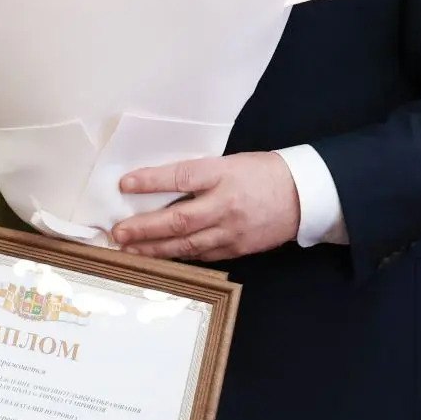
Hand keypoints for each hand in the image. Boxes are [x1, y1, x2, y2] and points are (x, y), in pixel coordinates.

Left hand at [110, 152, 300, 261]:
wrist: (302, 196)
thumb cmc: (262, 173)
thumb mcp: (230, 162)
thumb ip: (199, 174)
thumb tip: (160, 186)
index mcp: (223, 174)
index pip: (181, 176)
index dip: (151, 181)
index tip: (125, 184)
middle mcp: (225, 204)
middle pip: (178, 220)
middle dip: (144, 228)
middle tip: (118, 232)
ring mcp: (231, 231)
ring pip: (185, 245)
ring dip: (154, 249)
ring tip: (129, 250)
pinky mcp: (236, 250)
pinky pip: (201, 255)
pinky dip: (177, 256)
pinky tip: (158, 257)